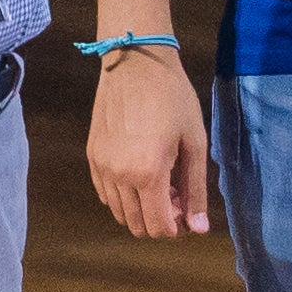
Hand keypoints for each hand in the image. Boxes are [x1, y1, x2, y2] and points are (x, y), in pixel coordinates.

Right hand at [86, 42, 212, 240]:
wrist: (135, 62)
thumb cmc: (173, 98)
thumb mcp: (194, 142)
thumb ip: (195, 189)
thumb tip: (199, 229)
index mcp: (148, 175)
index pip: (158, 226)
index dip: (176, 228)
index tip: (186, 210)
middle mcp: (119, 177)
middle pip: (137, 225)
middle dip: (159, 219)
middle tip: (175, 195)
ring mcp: (101, 167)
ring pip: (119, 212)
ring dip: (141, 208)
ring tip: (158, 183)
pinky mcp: (92, 156)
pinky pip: (105, 194)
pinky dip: (122, 196)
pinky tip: (137, 174)